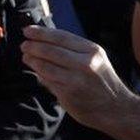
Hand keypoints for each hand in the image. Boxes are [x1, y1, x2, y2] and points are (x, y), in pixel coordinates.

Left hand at [20, 25, 135, 130]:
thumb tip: (45, 42)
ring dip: (32, 60)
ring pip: (46, 66)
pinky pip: (48, 80)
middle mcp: (85, 63)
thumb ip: (73, 51)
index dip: (41, 33)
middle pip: (51, 50)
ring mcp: (76, 79)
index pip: (61, 37)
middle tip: (23, 45)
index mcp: (92, 51)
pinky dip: (39, 75)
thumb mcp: (95, 60)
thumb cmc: (102, 82)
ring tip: (26, 57)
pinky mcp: (68, 93)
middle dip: (33, 46)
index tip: (28, 30)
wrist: (117, 109)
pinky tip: (36, 72)